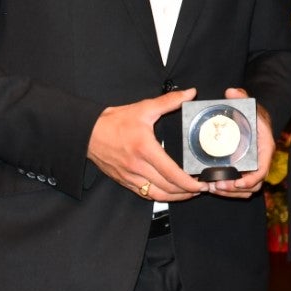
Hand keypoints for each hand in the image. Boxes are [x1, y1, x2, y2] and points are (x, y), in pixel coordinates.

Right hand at [88, 88, 204, 200]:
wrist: (88, 132)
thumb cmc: (115, 121)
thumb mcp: (144, 108)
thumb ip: (169, 101)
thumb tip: (190, 93)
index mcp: (145, 149)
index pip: (171, 173)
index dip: (188, 183)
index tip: (201, 184)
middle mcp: (137, 167)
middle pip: (166, 188)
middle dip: (187, 192)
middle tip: (201, 189)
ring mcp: (129, 176)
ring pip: (156, 195)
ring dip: (175, 198)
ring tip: (189, 194)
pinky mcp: (124, 181)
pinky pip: (144, 193)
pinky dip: (160, 196)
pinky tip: (170, 192)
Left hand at [206, 87, 272, 197]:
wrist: (257, 121)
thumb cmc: (255, 115)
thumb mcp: (250, 105)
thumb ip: (241, 97)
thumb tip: (230, 91)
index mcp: (265, 148)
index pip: (262, 170)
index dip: (250, 180)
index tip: (237, 183)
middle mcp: (261, 161)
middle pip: (253, 185)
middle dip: (234, 190)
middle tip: (216, 186)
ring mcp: (253, 168)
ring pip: (246, 190)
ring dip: (230, 193)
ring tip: (213, 188)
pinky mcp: (245, 171)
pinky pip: (240, 188)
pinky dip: (229, 191)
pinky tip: (214, 186)